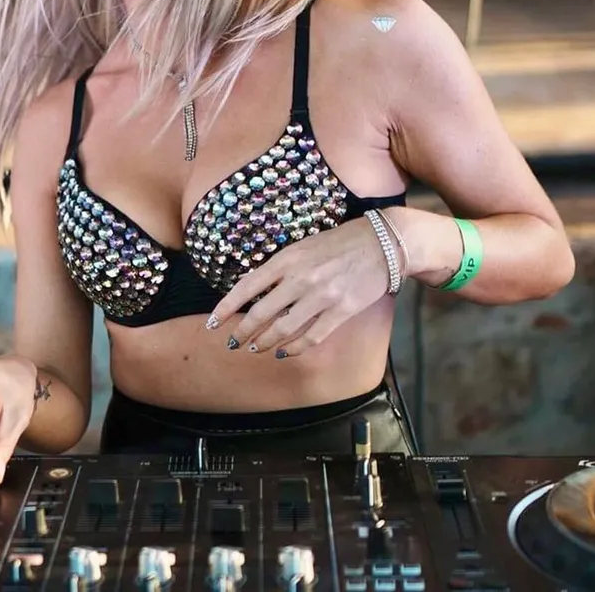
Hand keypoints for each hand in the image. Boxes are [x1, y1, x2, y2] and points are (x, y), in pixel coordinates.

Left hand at [206, 216, 391, 357]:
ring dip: (265, 342)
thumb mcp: (302, 247)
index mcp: (287, 259)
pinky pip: (312, 337)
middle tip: (233, 343)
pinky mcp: (342, 311)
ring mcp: (322, 296)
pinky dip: (295, 347)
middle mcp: (301, 279)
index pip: (247, 287)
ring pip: (283, 329)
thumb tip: (254, 291)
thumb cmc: (338, 243)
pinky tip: (285, 350)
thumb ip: (279, 268)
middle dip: (242, 332)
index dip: (226, 307)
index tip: (213, 323)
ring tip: (256, 347)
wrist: (382, 243)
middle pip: (261, 313)